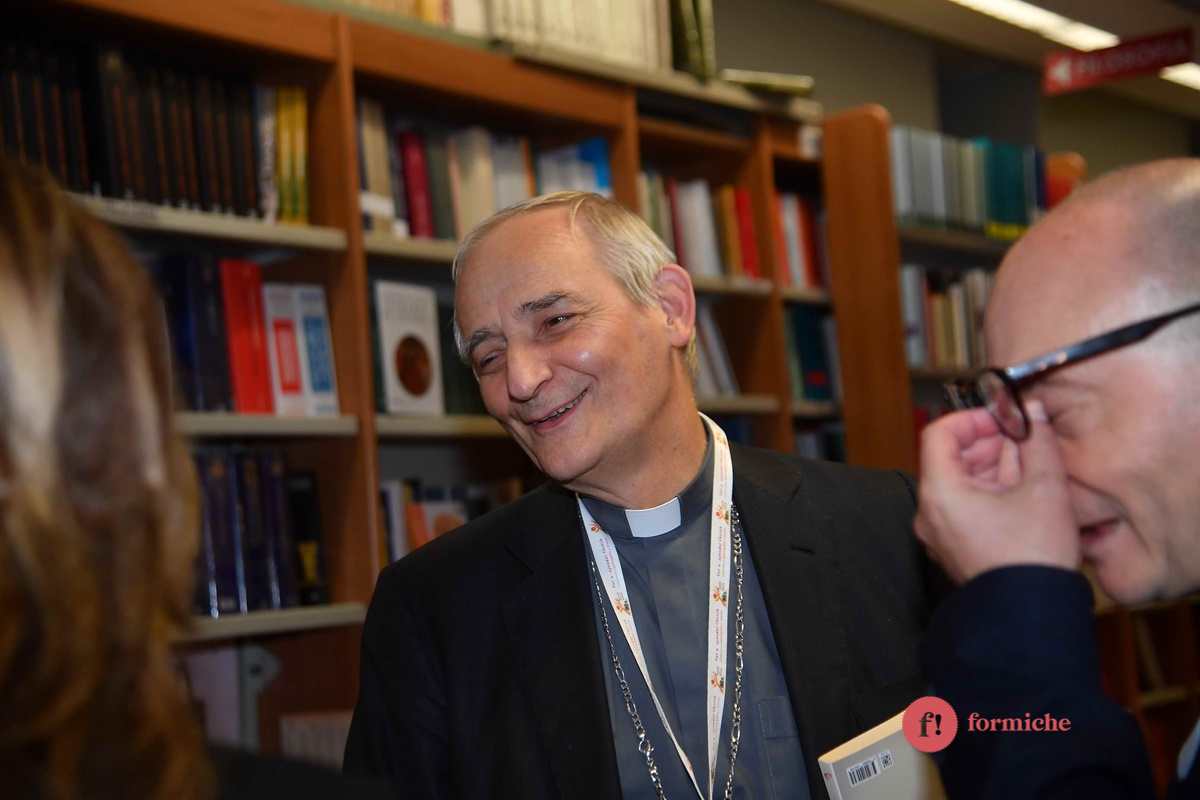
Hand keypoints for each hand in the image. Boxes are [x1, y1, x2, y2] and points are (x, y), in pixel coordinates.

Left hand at [914, 401, 1079, 584]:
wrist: (1030, 619)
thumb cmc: (1033, 558)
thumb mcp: (1045, 489)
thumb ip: (1037, 442)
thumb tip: (1032, 412)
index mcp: (940, 493)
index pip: (939, 434)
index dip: (972, 419)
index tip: (1003, 418)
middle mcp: (930, 514)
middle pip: (949, 459)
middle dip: (988, 444)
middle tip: (1024, 440)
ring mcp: (940, 535)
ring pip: (960, 484)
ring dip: (993, 468)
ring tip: (1030, 467)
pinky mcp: (955, 549)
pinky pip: (965, 509)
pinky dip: (989, 493)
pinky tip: (1022, 494)